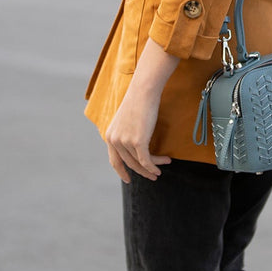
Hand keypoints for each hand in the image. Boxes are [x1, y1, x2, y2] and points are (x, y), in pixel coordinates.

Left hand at [104, 39, 178, 182]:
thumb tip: (136, 146)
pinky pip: (147, 161)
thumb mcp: (128, 120)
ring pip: (140, 163)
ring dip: (152, 168)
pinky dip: (154, 166)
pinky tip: (161, 167)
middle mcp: (115, 140)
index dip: (121, 172)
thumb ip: (127, 133)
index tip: (128, 180)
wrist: (143, 91)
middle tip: (152, 176)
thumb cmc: (139, 101)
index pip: (114, 161)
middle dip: (142, 172)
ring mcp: (125, 142)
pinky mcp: (137, 142)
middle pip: (130, 164)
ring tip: (160, 171)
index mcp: (110, 136)